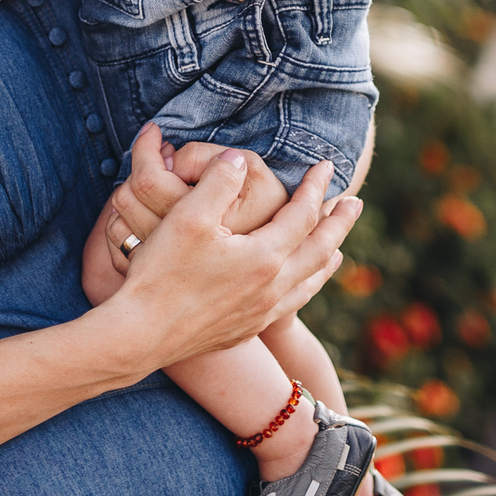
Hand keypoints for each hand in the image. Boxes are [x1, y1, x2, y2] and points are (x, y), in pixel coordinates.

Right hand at [111, 150, 360, 359]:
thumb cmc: (160, 273)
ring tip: (339, 249)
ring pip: (309, 282)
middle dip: (338, 224)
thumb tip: (239, 160)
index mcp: (264, 257)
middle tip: (355, 204)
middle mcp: (272, 288)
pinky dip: (305, 287)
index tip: (326, 166)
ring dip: (327, 259)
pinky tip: (298, 287)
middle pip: (320, 250)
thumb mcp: (188, 217)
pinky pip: (290, 305)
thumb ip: (219, 181)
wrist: (140, 335)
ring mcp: (260, 313)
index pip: (303, 214)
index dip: (316, 187)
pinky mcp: (245, 330)